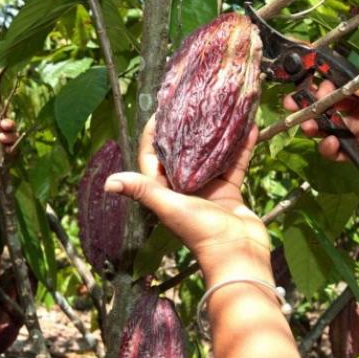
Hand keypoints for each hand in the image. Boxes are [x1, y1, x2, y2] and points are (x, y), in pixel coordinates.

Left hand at [0, 118, 18, 193]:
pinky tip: (8, 149)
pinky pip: (15, 152)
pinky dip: (12, 149)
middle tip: (4, 126)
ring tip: (3, 138)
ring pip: (14, 139)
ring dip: (11, 137)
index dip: (1, 120)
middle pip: (9, 129)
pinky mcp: (9, 162)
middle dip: (9, 125)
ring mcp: (6, 152)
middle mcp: (0, 143)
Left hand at [104, 117, 271, 283]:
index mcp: (164, 191)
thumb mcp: (169, 207)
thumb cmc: (200, 232)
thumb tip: (108, 183)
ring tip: (220, 110)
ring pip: (210, 155)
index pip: (153, 157)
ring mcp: (208, 189)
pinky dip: (241, 147)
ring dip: (215, 135)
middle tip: (192, 104)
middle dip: (186, 129)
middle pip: (182, 152)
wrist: (237, 253)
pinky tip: (250, 127)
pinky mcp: (230, 191)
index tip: (159, 112)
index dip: (153, 135)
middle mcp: (184, 188)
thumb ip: (143, 190)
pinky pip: (234, 163)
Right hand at [283, 68, 358, 192]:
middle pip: (330, 100)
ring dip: (312, 121)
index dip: (326, 74)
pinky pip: (335, 148)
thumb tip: (356, 85)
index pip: (346, 79)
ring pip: (327, 123)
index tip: (311, 71)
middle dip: (311, 98)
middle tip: (301, 99)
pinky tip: (329, 143)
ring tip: (308, 123)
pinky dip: (326, 146)